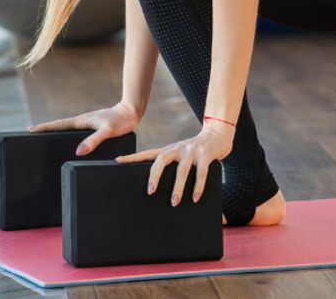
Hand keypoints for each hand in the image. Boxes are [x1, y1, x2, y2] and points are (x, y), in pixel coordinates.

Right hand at [28, 101, 140, 155]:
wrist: (131, 113)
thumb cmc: (120, 121)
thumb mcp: (107, 131)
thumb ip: (94, 140)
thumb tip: (78, 152)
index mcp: (80, 121)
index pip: (58, 125)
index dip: (44, 127)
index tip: (30, 130)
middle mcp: (81, 123)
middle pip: (59, 128)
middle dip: (46, 132)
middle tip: (32, 138)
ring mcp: (87, 126)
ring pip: (68, 132)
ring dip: (57, 135)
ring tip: (46, 144)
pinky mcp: (93, 130)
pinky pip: (77, 135)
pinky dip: (70, 139)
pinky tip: (71, 149)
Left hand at [115, 122, 234, 206]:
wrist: (217, 134)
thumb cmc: (195, 151)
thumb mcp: (179, 155)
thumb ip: (170, 166)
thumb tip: (157, 188)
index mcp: (168, 150)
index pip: (147, 153)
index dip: (133, 157)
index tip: (118, 161)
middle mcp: (177, 149)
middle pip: (162, 160)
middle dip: (155, 175)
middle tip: (150, 191)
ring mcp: (191, 151)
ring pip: (182, 170)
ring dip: (178, 187)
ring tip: (174, 202)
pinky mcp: (205, 155)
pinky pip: (201, 172)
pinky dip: (198, 186)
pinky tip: (195, 198)